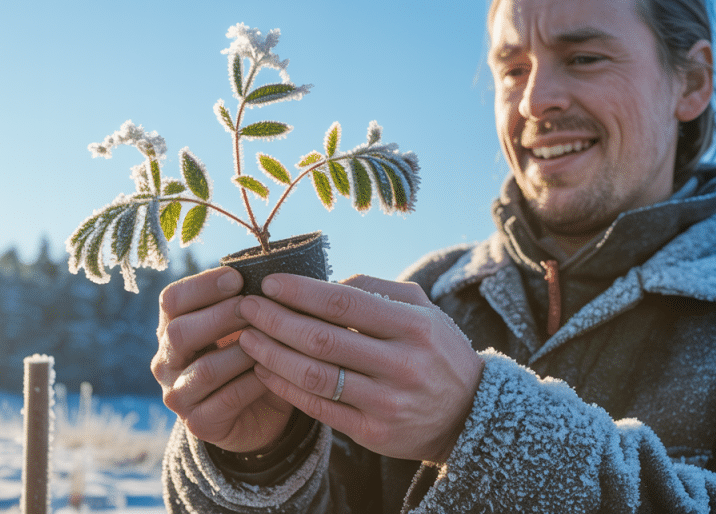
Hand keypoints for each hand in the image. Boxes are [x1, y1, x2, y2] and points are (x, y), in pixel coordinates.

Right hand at [151, 267, 295, 452]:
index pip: (171, 300)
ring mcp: (179, 395)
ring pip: (205, 369)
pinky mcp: (199, 423)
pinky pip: (228, 398)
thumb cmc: (253, 356)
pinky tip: (274, 370)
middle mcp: (167, 361)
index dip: (201, 286)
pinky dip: (255, 382)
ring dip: (243, 351)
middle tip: (253, 307)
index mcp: (172, 328)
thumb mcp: (249, 325)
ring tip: (271, 339)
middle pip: (179, 333)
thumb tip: (276, 272)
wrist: (260, 413)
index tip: (236, 277)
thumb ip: (252, 300)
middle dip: (220, 316)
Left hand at [234, 273, 484, 462]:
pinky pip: (318, 407)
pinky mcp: (374, 433)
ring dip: (272, 355)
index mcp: (413, 326)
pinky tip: (265, 371)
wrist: (469, 414)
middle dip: (275, 320)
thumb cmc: (436, 350)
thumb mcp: (422, 310)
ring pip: (314, 376)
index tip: (269, 283)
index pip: (343, 303)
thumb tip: (324, 282)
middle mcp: (402, 364)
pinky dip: (285, 388)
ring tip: (247, 339)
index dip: (300, 292)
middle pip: (321, 339)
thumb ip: (377, 289)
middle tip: (246, 307)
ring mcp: (387, 402)